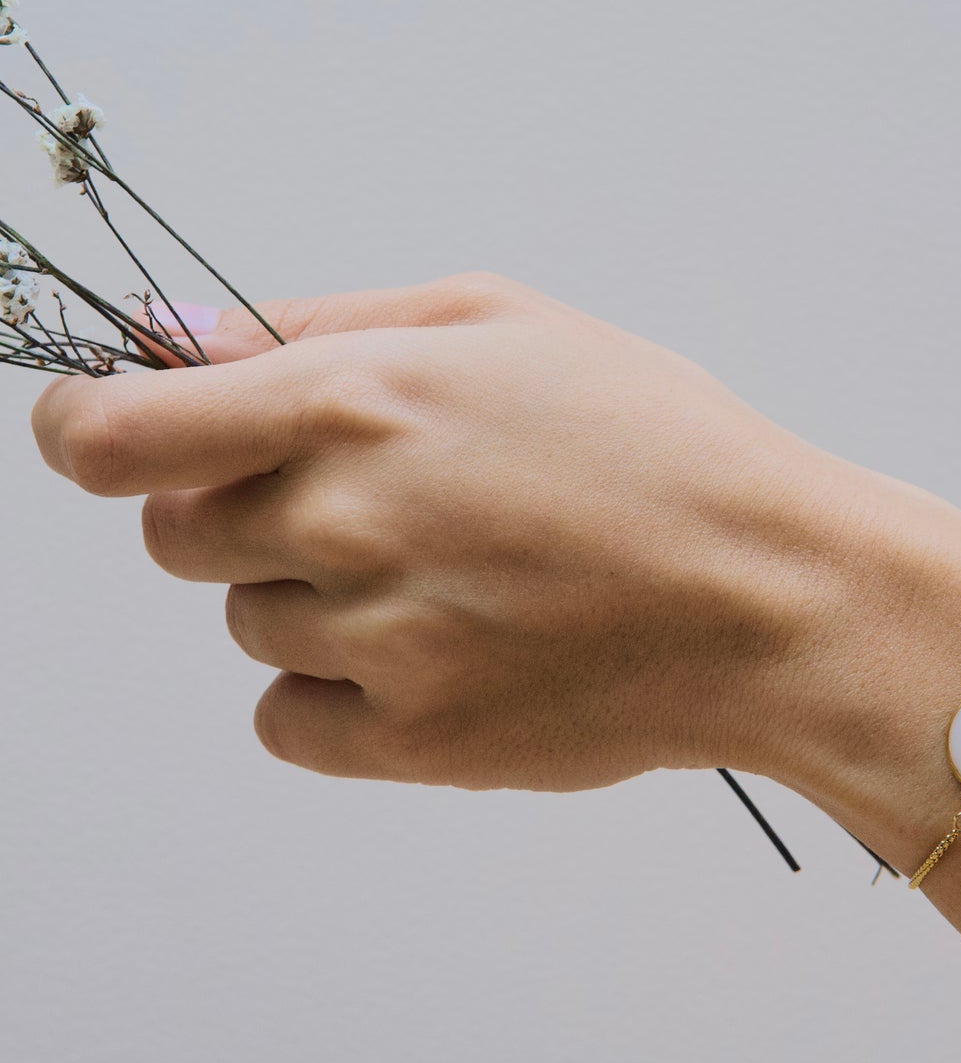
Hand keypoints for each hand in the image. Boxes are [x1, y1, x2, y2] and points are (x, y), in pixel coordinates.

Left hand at [30, 273, 886, 791]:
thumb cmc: (661, 445)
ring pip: (246, 625)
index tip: (108, 438)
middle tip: (368, 503)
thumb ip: (322, 322)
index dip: (87, 434)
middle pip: (177, 538)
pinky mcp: (412, 740)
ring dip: (313, 597)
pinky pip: (288, 717)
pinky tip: (438, 649)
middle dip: (242, 512)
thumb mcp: (507, 323)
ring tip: (451, 576)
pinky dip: (337, 686)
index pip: (115, 436)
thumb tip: (169, 341)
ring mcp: (375, 641)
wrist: (772, 595)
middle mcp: (345, 521)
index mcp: (359, 400)